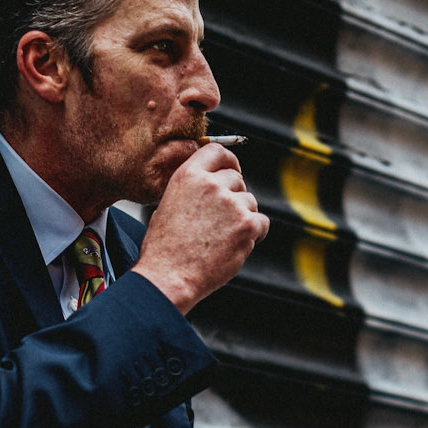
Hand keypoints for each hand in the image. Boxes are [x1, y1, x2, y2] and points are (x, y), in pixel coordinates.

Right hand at [134, 144, 268, 312]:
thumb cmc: (165, 247)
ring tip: (222, 238)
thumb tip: (216, 183)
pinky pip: (262, 222)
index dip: (229, 161)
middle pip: (237, 180)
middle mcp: (211, 184)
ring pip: (250, 202)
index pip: (218, 152)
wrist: (169, 275)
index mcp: (189, 175)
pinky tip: (237, 245)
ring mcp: (231, 204)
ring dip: (243, 217)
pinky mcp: (247, 225)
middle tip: (222, 221)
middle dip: (234, 197)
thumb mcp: (170, 203)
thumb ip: (194, 188)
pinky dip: (255, 234)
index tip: (234, 170)